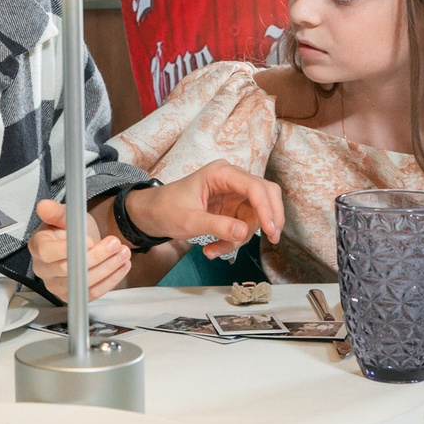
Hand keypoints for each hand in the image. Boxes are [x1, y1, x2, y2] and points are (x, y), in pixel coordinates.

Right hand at [28, 198, 131, 298]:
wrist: (79, 244)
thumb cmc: (69, 231)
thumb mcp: (65, 216)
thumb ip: (56, 212)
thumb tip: (44, 206)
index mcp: (38, 247)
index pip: (47, 252)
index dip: (68, 249)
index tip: (90, 241)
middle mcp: (44, 270)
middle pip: (68, 270)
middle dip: (96, 257)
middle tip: (114, 244)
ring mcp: (57, 286)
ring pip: (82, 283)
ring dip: (108, 268)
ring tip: (123, 252)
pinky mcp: (73, 296)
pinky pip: (92, 293)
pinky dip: (111, 280)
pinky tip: (122, 266)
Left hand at [125, 161, 286, 258]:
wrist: (151, 214)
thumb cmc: (166, 209)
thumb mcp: (189, 220)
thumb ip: (217, 226)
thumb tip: (243, 232)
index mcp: (221, 173)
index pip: (254, 187)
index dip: (267, 208)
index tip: (271, 230)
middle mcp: (232, 180)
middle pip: (265, 194)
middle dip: (269, 218)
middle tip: (272, 238)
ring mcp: (233, 195)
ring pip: (255, 216)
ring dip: (240, 237)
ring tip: (214, 250)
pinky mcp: (231, 209)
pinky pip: (243, 226)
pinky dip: (232, 241)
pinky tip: (212, 249)